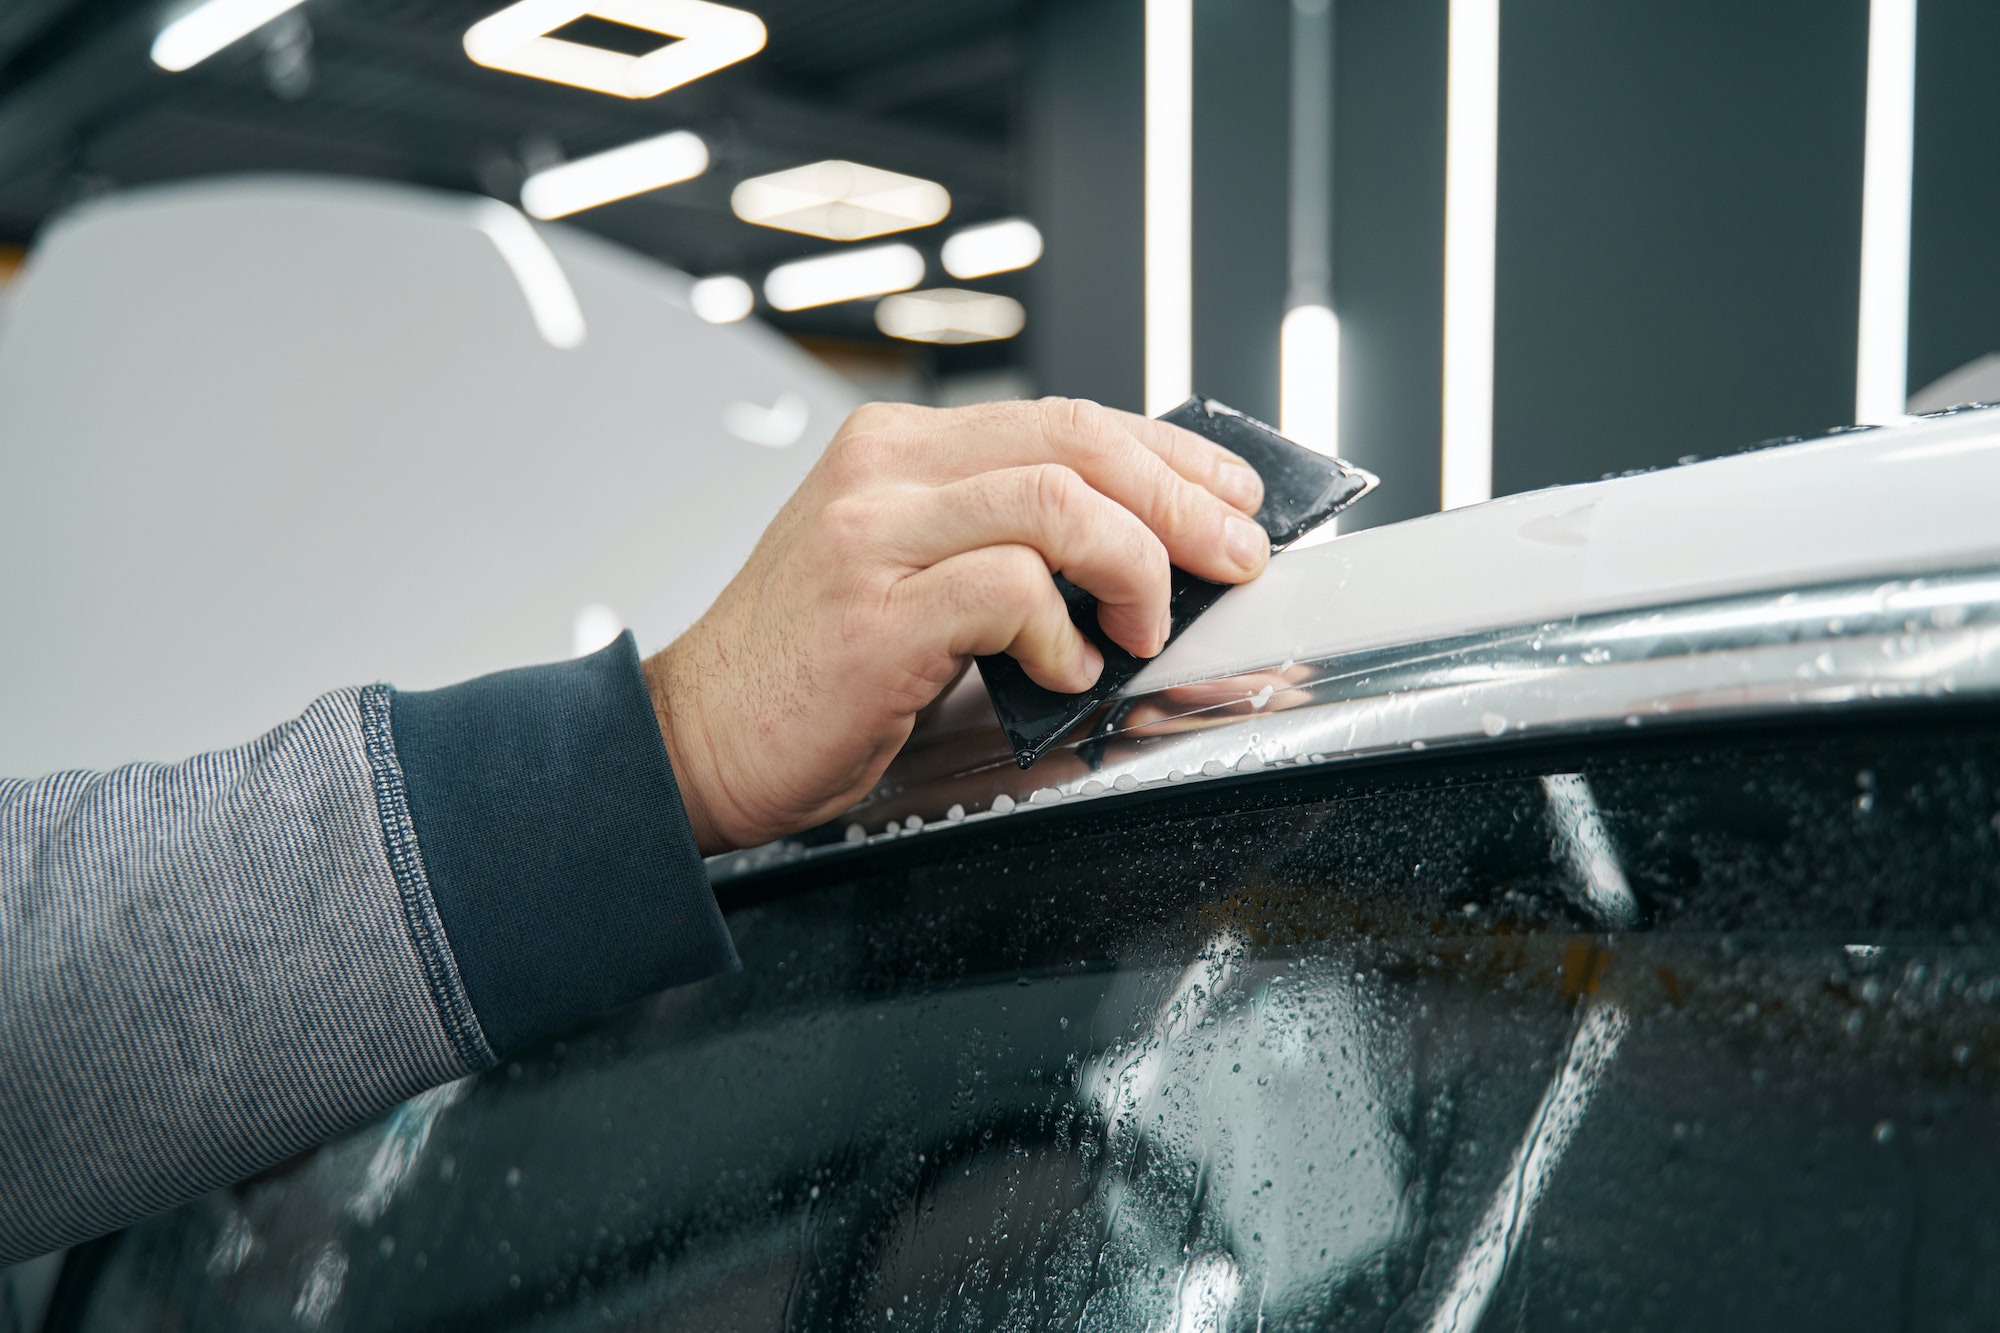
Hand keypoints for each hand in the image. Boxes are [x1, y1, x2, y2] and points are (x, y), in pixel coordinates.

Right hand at [642, 398, 1271, 854]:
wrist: (697, 739)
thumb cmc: (811, 669)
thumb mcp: (910, 569)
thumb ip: (1001, 537)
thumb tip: (1139, 542)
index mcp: (898, 448)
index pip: (1069, 418)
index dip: (1171, 452)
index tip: (1231, 494)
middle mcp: (884, 470)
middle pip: (1079, 443)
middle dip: (1184, 500)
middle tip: (1235, 555)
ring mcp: (874, 534)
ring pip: (1059, 502)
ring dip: (1136, 566)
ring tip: (1143, 624)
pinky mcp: (875, 611)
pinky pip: (1012, 590)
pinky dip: (1062, 634)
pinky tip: (1063, 671)